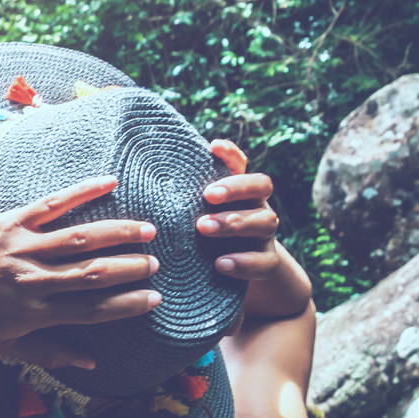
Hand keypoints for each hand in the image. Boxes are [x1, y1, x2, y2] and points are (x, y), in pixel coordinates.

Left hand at [0, 176, 159, 371]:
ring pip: (79, 238)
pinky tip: (109, 182)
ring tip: (148, 231)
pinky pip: (52, 204)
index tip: (154, 299)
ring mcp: (24, 247)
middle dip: (130, 268)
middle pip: (93, 274)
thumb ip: (48, 353)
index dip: (126, 305)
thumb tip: (91, 362)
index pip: (92, 310)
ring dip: (118, 233)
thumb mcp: (4, 344)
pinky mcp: (12, 221)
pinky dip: (81, 191)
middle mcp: (33, 279)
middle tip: (155, 264)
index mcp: (34, 312)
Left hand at [197, 139, 281, 278]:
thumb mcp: (194, 212)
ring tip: (203, 227)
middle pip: (261, 189)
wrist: (226, 270)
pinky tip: (219, 264)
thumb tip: (151, 165)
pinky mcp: (267, 263)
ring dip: (234, 222)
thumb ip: (185, 191)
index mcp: (244, 193)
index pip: (243, 166)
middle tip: (206, 195)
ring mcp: (265, 236)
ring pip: (265, 223)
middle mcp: (258, 209)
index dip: (233, 156)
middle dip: (234, 189)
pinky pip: (264, 263)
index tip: (212, 147)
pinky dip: (243, 263)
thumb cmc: (202, 233)